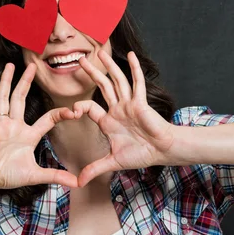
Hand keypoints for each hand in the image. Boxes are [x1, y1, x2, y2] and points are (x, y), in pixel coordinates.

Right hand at [0, 62, 78, 191]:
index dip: (60, 114)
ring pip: (4, 100)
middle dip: (27, 82)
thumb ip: (56, 176)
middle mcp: (15, 125)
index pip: (48, 119)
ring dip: (7, 83)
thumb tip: (77, 183)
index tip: (74, 111)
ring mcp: (0, 126)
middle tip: (33, 66)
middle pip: (21, 99)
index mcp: (28, 134)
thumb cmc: (8, 174)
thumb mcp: (36, 175)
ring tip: (10, 67)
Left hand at [72, 50, 174, 186]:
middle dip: (91, 73)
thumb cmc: (141, 155)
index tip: (71, 111)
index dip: (80, 107)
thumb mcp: (113, 162)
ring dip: (109, 66)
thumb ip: (95, 169)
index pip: (90, 108)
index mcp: (109, 121)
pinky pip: (137, 83)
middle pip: (102, 87)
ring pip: (117, 81)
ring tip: (100, 52)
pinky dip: (134, 69)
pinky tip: (130, 56)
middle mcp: (118, 109)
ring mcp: (129, 104)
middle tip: (80, 60)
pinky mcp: (141, 102)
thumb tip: (78, 183)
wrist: (161, 152)